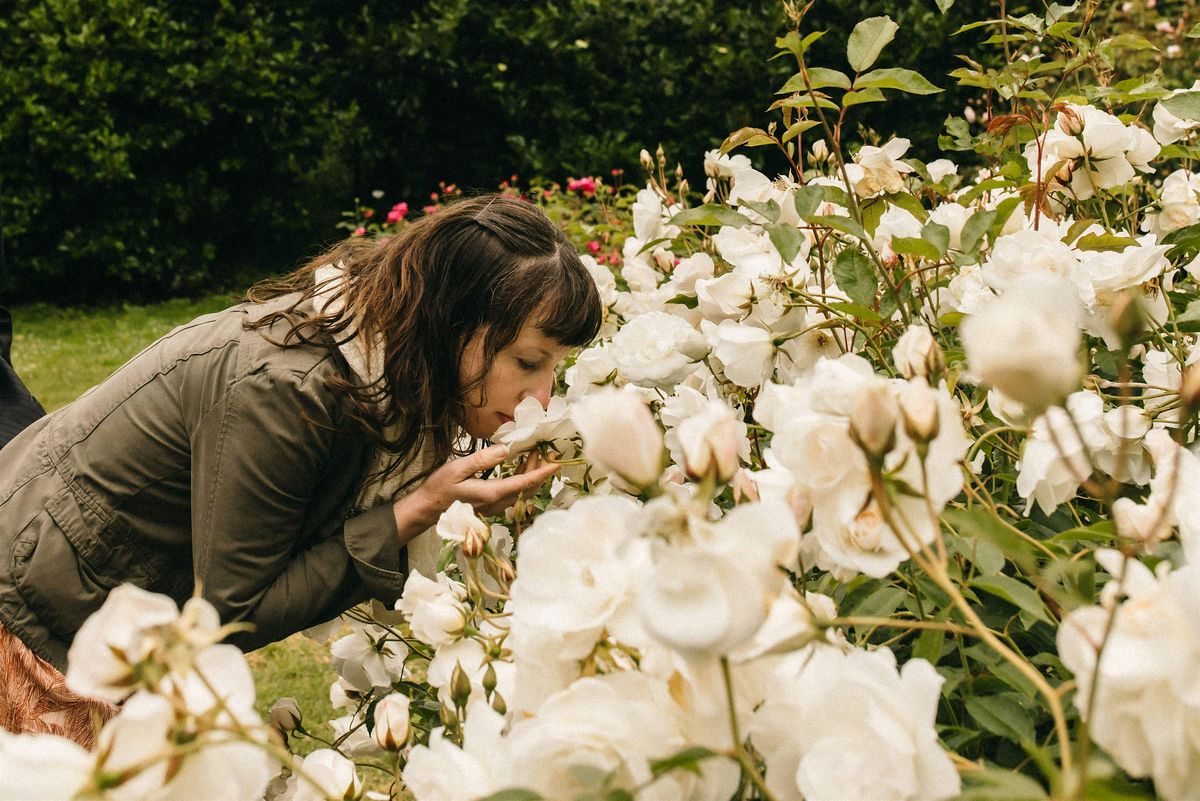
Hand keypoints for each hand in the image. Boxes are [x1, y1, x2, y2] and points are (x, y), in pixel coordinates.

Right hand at [391, 444, 558, 543]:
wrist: (427, 508)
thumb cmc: (439, 487)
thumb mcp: (458, 468)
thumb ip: (483, 459)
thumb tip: (506, 450)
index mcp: (491, 493)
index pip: (524, 483)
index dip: (542, 473)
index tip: (557, 464)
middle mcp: (497, 503)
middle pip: (527, 488)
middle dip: (540, 471)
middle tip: (545, 451)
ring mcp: (494, 507)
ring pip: (521, 492)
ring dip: (531, 475)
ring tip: (534, 454)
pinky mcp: (491, 506)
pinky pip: (513, 494)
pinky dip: (521, 480)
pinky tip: (520, 466)